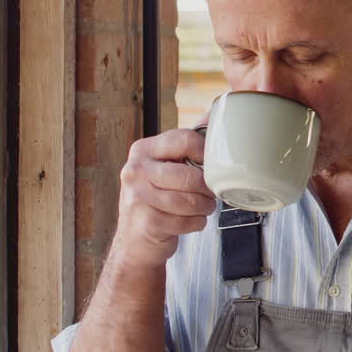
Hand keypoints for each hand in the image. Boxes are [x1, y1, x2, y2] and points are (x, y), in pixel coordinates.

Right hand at [113, 128, 217, 268]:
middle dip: (207, 188)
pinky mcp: (145, 222)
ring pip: (190, 200)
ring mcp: (136, 196)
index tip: (212, 166)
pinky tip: (189, 220)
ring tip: (202, 207)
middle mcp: (135, 170)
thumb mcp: (166, 166)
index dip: (207, 153)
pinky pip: (186, 220)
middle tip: (210, 193)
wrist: (135, 240)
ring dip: (204, 207)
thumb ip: (188, 143)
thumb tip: (216, 111)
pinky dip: (195, 223)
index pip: (185, 139)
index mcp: (143, 150)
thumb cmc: (157, 199)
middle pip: (190, 175)